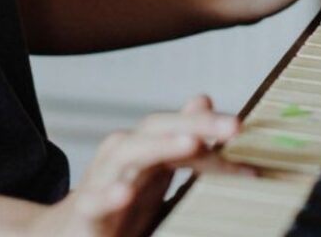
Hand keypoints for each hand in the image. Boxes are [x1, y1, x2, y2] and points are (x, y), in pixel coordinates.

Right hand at [33, 95, 246, 236]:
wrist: (72, 233)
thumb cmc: (121, 202)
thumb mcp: (157, 171)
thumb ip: (182, 140)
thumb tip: (204, 97)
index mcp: (146, 147)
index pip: (183, 128)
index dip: (214, 131)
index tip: (248, 138)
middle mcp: (125, 154)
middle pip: (159, 128)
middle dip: (196, 124)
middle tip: (234, 127)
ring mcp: (103, 178)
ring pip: (129, 153)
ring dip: (160, 146)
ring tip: (192, 144)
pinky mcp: (85, 209)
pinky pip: (95, 199)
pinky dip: (109, 194)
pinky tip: (126, 193)